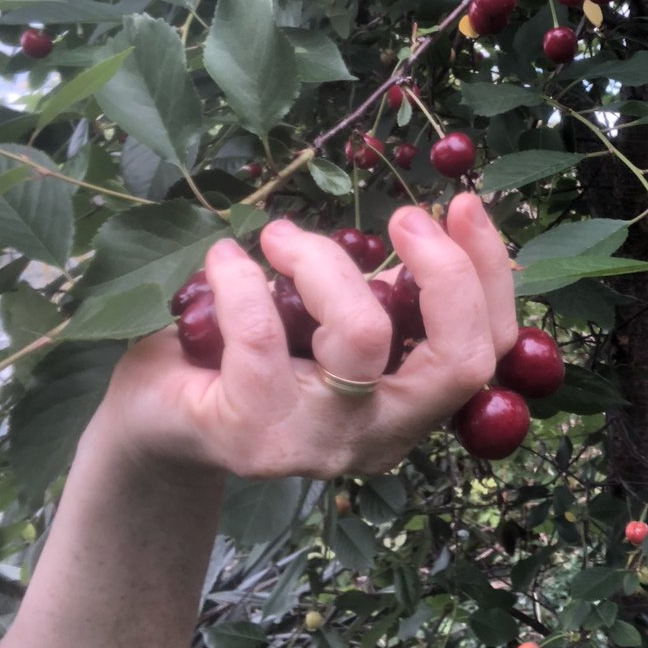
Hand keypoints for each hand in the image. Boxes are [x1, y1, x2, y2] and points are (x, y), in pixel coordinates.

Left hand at [98, 194, 517, 479]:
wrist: (158, 423)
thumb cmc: (247, 361)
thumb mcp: (327, 323)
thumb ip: (376, 293)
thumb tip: (417, 222)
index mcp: (411, 405)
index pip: (489, 350)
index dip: (489, 272)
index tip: (461, 206)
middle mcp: (381, 434)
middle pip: (460, 360)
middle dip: (446, 271)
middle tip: (404, 216)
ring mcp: (321, 442)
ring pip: (365, 336)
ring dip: (325, 262)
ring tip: (281, 235)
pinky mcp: (254, 438)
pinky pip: (263, 338)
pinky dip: (242, 281)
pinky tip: (223, 258)